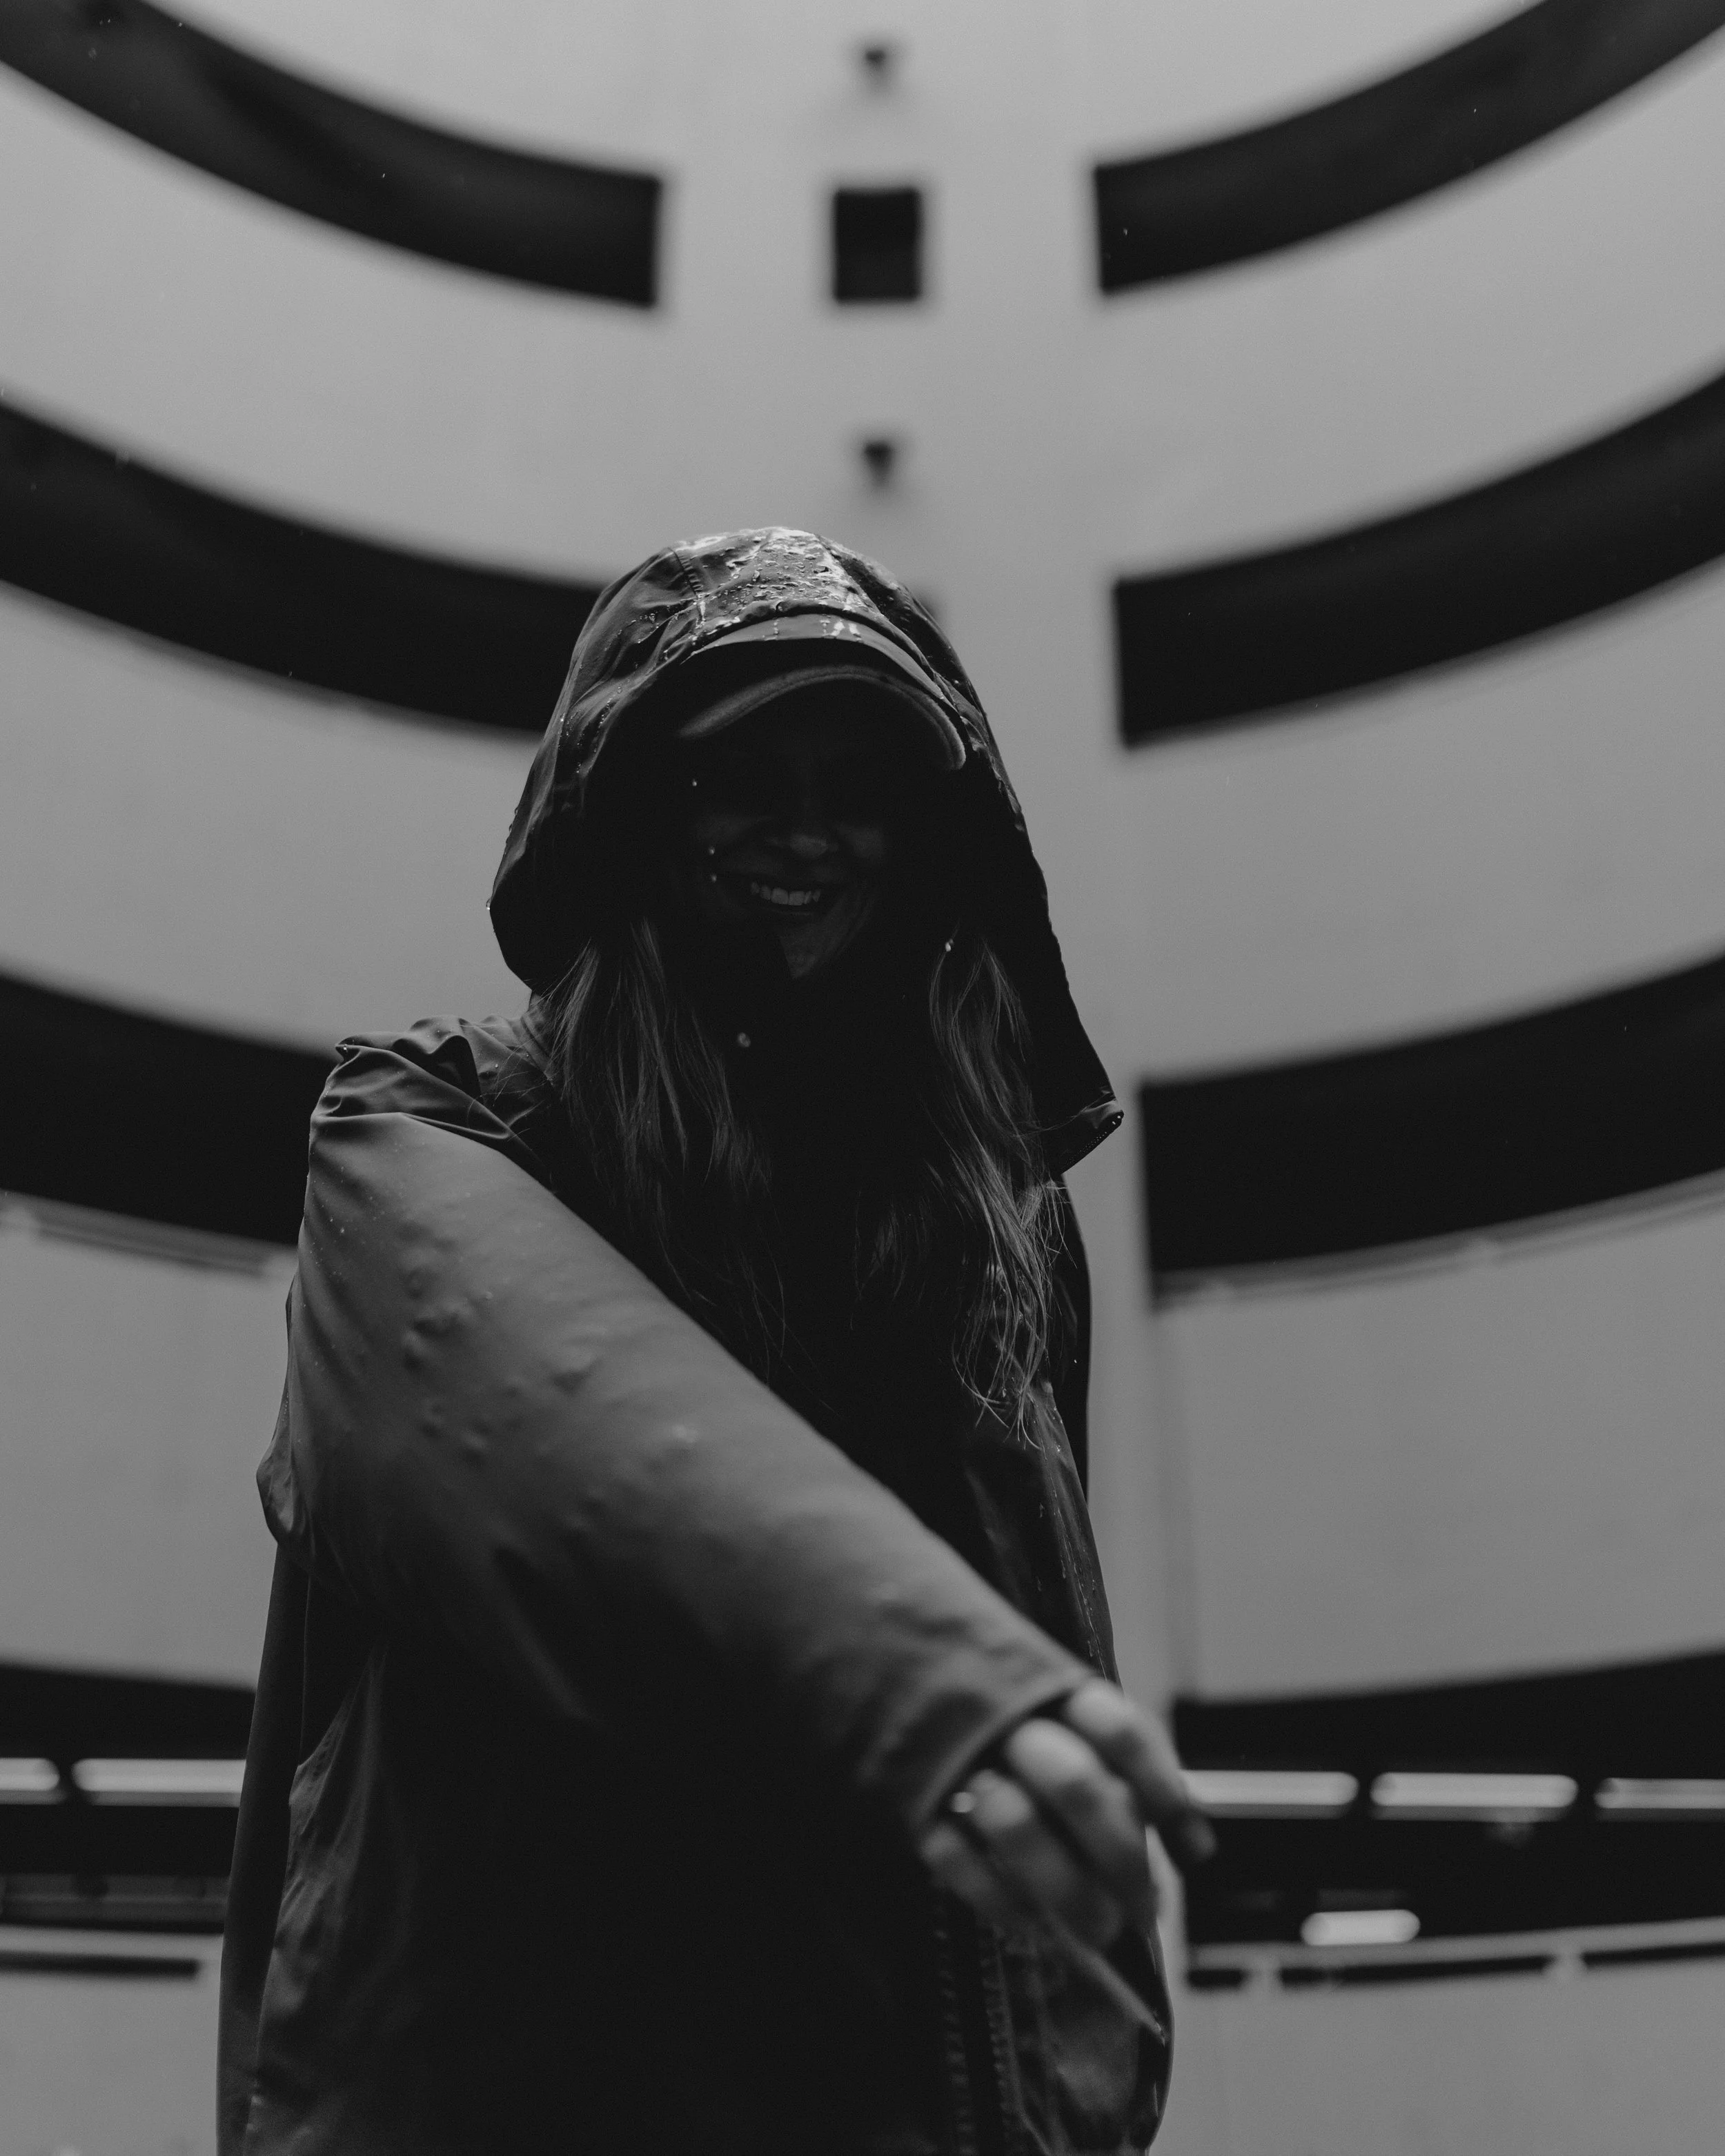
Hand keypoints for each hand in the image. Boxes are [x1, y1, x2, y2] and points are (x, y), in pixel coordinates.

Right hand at [915, 1678, 1214, 1947]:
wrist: (891, 1652)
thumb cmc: (1006, 1709)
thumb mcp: (1063, 1712)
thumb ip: (1121, 1769)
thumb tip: (1196, 1849)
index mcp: (1053, 1688)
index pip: (1122, 1732)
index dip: (1164, 1793)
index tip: (1193, 1856)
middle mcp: (1009, 1718)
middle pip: (1077, 1786)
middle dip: (1120, 1859)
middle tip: (1145, 1911)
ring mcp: (958, 1757)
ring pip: (1017, 1825)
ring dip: (1066, 1890)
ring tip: (1098, 1931)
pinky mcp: (915, 1799)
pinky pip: (956, 1857)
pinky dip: (1000, 1898)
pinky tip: (1032, 1924)